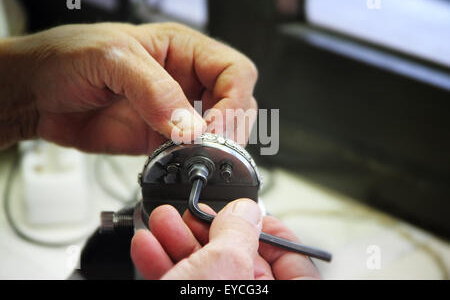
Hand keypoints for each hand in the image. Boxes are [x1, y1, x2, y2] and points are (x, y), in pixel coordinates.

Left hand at [0, 22, 257, 152]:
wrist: (34, 94)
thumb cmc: (65, 58)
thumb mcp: (111, 58)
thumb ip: (154, 90)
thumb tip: (191, 126)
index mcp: (183, 49)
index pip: (234, 71)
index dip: (234, 100)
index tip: (215, 126)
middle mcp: (184, 79)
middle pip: (235, 103)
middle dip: (229, 127)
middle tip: (209, 147)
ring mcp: (174, 111)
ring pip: (218, 131)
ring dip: (213, 148)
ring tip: (193, 157)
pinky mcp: (159, 138)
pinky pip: (189, 153)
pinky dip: (190, 163)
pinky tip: (178, 164)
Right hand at [130, 199, 320, 279]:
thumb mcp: (223, 267)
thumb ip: (238, 232)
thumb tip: (245, 210)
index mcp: (274, 295)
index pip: (295, 261)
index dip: (273, 230)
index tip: (249, 212)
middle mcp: (249, 297)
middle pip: (240, 257)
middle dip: (209, 228)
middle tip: (193, 212)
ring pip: (204, 267)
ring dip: (178, 240)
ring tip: (162, 220)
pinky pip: (179, 280)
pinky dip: (162, 262)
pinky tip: (149, 244)